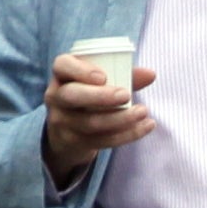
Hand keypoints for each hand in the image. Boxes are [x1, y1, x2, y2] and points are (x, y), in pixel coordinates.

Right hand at [43, 55, 156, 186]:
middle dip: (100, 96)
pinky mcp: (74, 142)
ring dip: (120, 118)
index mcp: (61, 75)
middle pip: (72, 96)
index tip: (104, 76)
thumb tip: (150, 74)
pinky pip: (101, 140)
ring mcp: (62, 121)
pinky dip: (127, 134)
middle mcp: (56, 97)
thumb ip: (124, 75)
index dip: (81, 70)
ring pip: (90, 122)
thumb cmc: (89, 94)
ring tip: (143, 111)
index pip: (62, 65)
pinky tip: (146, 126)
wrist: (68, 129)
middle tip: (126, 95)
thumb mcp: (99, 81)